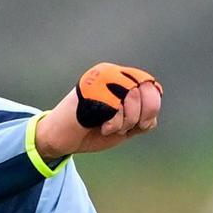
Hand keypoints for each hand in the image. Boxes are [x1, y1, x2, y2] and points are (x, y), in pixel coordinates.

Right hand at [35, 63, 162, 159]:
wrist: (59, 139)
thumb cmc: (89, 132)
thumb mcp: (124, 126)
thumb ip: (141, 116)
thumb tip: (154, 107)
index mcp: (118, 79)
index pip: (150, 85)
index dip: (153, 106)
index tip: (141, 124)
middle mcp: (110, 74)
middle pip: (147, 88)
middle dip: (143, 115)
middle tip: (126, 127)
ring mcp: (100, 79)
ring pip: (134, 96)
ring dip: (127, 121)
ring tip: (110, 127)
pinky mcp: (91, 88)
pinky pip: (118, 106)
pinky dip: (115, 124)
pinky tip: (102, 127)